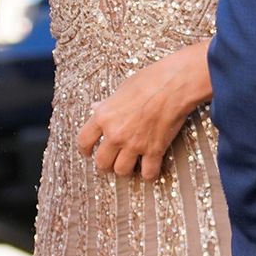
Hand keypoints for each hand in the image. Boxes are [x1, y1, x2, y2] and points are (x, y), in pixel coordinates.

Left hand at [75, 42, 210, 180]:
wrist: (171, 85)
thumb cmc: (146, 82)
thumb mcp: (120, 90)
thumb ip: (106, 105)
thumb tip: (96, 108)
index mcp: (103, 117)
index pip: (83, 141)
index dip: (84, 149)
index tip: (88, 152)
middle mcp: (115, 134)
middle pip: (102, 162)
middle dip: (106, 163)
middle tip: (111, 160)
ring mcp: (134, 144)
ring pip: (121, 171)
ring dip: (125, 169)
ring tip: (129, 164)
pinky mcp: (154, 150)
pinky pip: (148, 173)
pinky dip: (148, 174)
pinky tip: (149, 168)